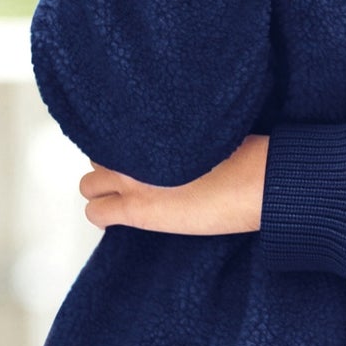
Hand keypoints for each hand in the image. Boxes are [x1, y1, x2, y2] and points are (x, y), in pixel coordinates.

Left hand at [79, 135, 269, 235]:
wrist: (256, 183)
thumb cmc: (245, 155)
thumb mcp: (207, 128)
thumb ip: (177, 131)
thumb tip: (172, 135)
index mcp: (151, 126)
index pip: (112, 130)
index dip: (121, 144)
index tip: (130, 151)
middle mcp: (135, 149)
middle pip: (98, 154)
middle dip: (110, 164)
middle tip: (128, 174)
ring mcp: (132, 179)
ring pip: (89, 184)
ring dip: (103, 189)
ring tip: (122, 197)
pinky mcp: (137, 211)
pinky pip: (96, 213)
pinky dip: (102, 216)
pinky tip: (115, 220)